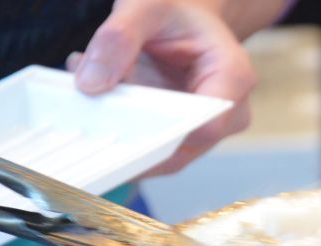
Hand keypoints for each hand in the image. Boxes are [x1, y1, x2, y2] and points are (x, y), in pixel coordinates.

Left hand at [68, 0, 280, 175]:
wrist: (185, 19)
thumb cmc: (175, 11)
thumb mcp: (145, 6)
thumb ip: (118, 38)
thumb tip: (91, 83)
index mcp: (232, 76)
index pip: (205, 125)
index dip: (163, 132)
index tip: (118, 123)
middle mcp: (228, 112)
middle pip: (181, 148)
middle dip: (132, 135)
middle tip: (88, 113)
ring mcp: (206, 130)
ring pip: (163, 155)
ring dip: (123, 135)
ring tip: (90, 99)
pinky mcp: (184, 138)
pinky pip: (152, 149)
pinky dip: (124, 133)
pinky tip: (100, 105)